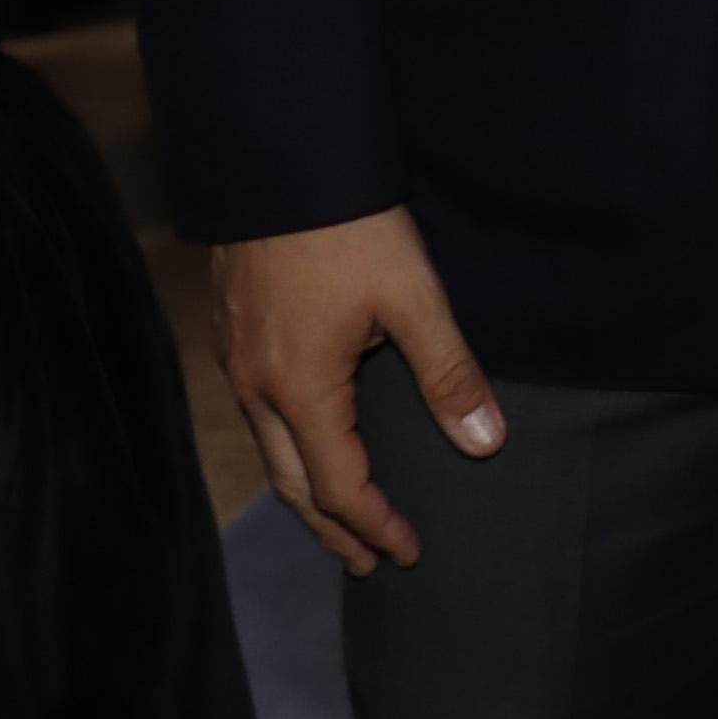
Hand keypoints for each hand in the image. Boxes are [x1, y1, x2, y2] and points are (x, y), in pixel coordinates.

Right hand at [215, 205, 502, 574]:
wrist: (279, 158)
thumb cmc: (348, 226)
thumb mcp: (412, 297)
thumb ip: (448, 373)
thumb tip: (486, 442)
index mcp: (300, 390)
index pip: (339, 487)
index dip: (375, 525)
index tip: (407, 551)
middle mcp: (256, 387)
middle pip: (292, 484)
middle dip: (332, 527)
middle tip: (366, 560)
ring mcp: (235, 359)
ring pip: (268, 450)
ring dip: (305, 490)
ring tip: (338, 513)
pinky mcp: (231, 330)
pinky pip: (255, 414)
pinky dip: (286, 447)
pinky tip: (305, 435)